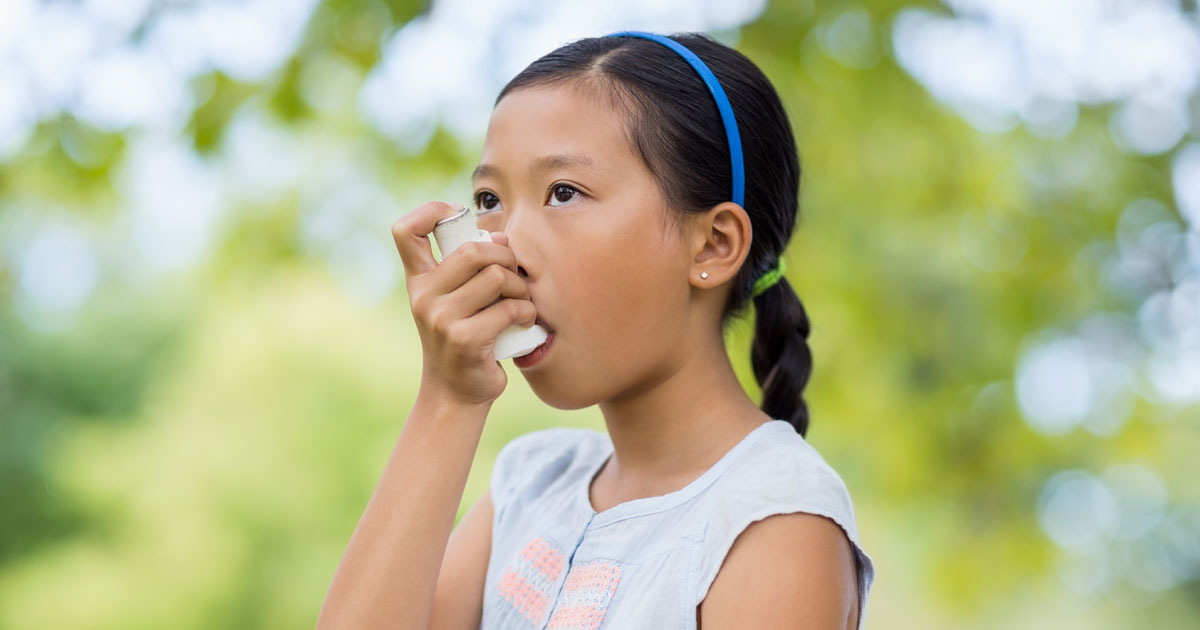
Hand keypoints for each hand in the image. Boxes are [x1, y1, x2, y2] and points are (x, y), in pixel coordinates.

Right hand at [391, 201, 537, 405]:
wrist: (455, 392)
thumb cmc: (464, 337)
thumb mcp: (457, 299)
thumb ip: (473, 267)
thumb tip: (501, 236)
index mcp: (419, 280)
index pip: (406, 230)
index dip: (431, 210)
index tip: (459, 216)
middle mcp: (424, 296)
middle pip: (473, 249)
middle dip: (506, 257)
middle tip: (514, 275)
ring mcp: (441, 318)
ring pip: (496, 276)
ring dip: (519, 287)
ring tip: (520, 301)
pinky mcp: (464, 339)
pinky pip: (508, 307)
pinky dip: (526, 311)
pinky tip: (524, 320)